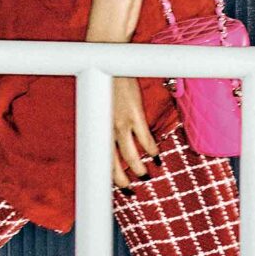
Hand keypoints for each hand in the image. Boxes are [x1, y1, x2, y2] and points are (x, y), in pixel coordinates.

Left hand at [111, 75, 158, 189]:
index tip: (112, 186)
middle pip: (113, 163)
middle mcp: (106, 129)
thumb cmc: (107, 85)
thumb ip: (108, 125)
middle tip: (129, 191)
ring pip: (130, 155)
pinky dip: (152, 150)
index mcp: (98, 128)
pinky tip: (157, 156)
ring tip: (146, 177)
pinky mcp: (135, 115)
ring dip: (139, 168)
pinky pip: (145, 138)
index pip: (100, 158)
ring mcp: (121, 123)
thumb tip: (116, 140)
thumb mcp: (102, 108)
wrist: (110, 64)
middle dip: (121, 180)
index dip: (105, 175)